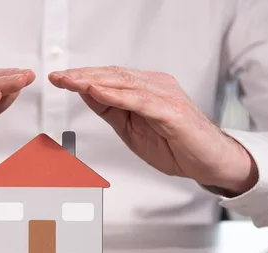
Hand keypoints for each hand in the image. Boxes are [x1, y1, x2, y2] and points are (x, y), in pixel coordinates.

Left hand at [49, 66, 256, 195]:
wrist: (209, 163)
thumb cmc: (175, 146)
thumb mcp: (130, 128)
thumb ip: (111, 110)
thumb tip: (86, 93)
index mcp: (145, 88)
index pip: (108, 77)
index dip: (82, 77)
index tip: (58, 78)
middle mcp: (155, 86)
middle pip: (112, 75)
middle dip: (82, 76)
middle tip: (58, 76)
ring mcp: (165, 96)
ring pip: (123, 83)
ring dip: (93, 81)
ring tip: (71, 81)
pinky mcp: (172, 111)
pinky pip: (140, 100)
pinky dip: (116, 95)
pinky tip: (97, 92)